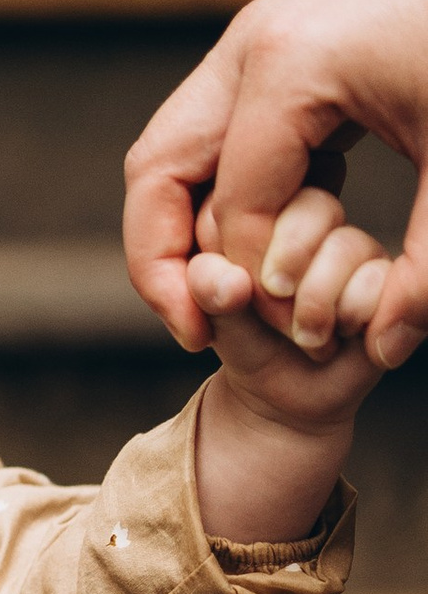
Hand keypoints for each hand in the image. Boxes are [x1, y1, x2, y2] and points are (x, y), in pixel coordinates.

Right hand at [123, 0, 427, 369]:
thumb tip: (385, 348)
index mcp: (287, 68)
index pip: (233, 207)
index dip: (253, 285)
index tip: (296, 333)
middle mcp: (250, 45)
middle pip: (157, 171)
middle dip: (161, 261)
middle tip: (192, 331)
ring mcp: (256, 37)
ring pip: (174, 149)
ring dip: (181, 225)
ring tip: (218, 297)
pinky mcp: (276, 42)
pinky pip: (214, 129)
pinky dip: (217, 187)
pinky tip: (268, 236)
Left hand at [191, 213, 387, 544]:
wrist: (284, 396)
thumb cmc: (246, 343)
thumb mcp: (212, 316)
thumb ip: (207, 288)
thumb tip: (232, 281)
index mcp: (263, 209)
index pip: (257, 197)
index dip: (244, 252)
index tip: (233, 297)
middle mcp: (312, 217)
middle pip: (313, 206)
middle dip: (286, 274)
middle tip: (274, 314)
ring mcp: (353, 244)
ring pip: (348, 244)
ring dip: (318, 304)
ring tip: (306, 337)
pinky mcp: (386, 275)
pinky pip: (378, 279)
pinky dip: (351, 316)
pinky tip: (340, 336)